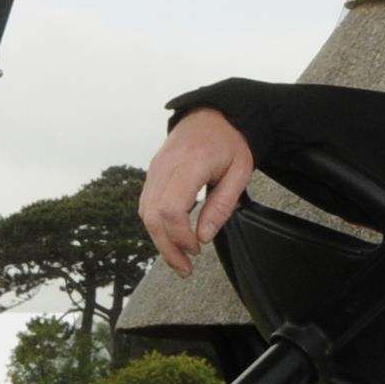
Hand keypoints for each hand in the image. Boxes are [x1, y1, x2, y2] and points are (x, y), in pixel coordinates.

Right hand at [139, 107, 254, 277]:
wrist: (212, 115)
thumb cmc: (230, 142)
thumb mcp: (239, 172)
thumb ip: (222, 205)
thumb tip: (203, 237)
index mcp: (190, 164)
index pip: (171, 207)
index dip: (180, 235)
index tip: (197, 249)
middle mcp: (165, 166)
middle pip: (152, 214)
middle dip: (167, 246)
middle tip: (186, 268)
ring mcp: (155, 169)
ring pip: (144, 212)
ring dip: (159, 240)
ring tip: (179, 260)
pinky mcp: (152, 173)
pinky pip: (147, 204)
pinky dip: (156, 226)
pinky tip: (172, 239)